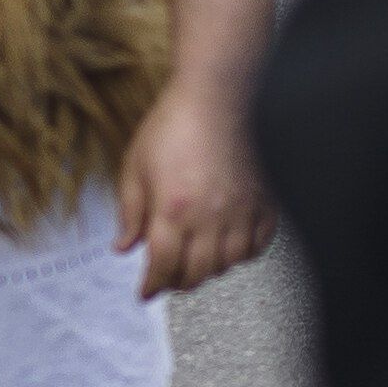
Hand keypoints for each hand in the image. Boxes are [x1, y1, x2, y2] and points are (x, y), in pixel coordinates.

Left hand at [115, 75, 274, 298]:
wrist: (217, 94)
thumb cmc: (175, 123)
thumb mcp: (136, 166)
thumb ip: (130, 212)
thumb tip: (124, 246)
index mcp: (172, 209)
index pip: (162, 266)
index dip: (152, 286)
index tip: (146, 291)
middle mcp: (209, 216)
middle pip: (196, 273)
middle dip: (177, 283)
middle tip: (168, 279)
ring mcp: (240, 210)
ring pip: (228, 264)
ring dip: (210, 270)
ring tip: (197, 262)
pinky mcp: (263, 201)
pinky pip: (258, 244)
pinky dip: (244, 254)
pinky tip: (230, 247)